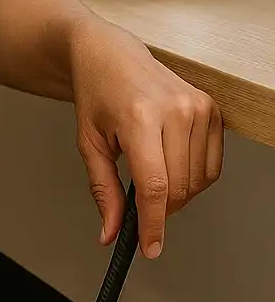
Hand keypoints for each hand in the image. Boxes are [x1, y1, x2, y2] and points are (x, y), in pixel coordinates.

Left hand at [69, 16, 223, 259]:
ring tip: (151, 176)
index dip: (153, 224)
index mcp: (139, 116)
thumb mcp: (89, 143)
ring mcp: (197, 107)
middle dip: (160, 210)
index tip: (150, 247)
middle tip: (140, 208)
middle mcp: (174, 110)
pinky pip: (212, 165)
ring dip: (177, 195)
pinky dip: (194, 178)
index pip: (155, 185)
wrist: (111, 54)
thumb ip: (103, 190)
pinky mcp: (211, 108)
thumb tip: (112, 233)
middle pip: (178, 188)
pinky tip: (172, 164)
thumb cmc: (97, 94)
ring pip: (197, 181)